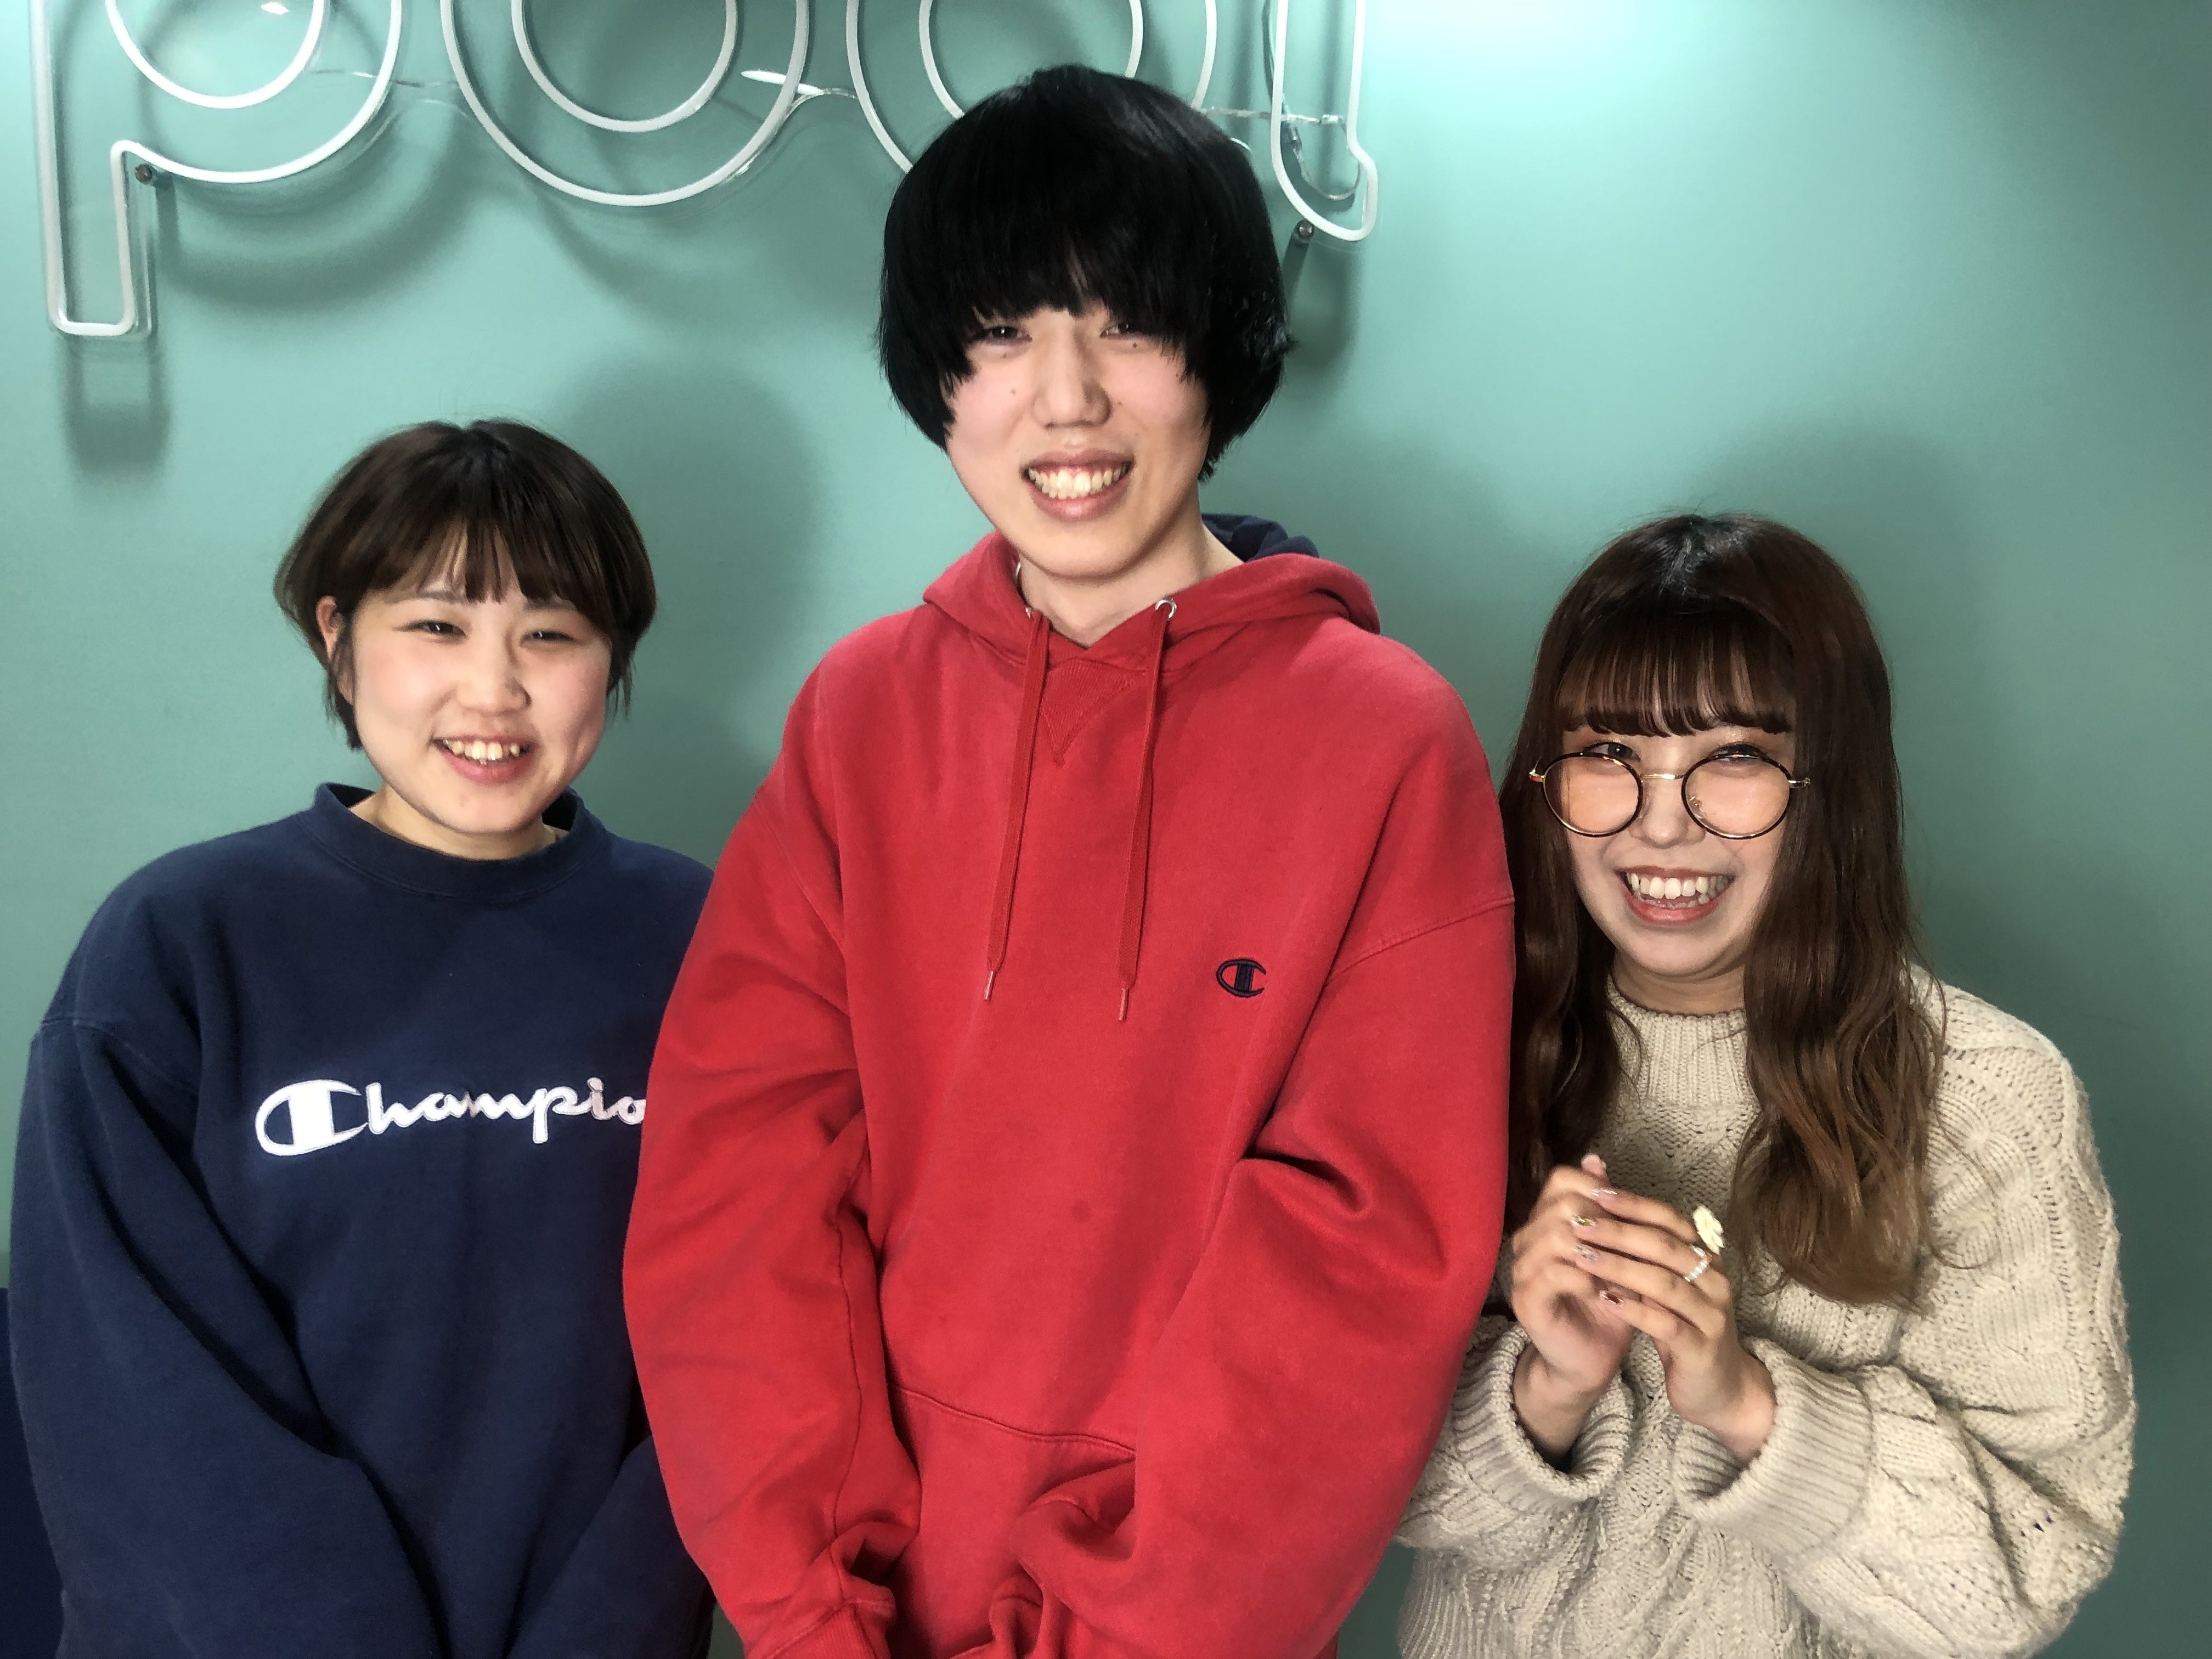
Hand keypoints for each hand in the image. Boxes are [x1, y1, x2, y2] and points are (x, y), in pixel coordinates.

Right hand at [1506, 1155, 1636, 1458]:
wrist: (1590, 1360)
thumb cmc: (1607, 1305)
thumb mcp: (1618, 1253)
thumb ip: (1609, 1211)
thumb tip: (1597, 1158)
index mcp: (1547, 1223)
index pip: (1562, 1180)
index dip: (1598, 1187)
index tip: (1631, 1210)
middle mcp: (1528, 1241)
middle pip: (1561, 1204)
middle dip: (1604, 1222)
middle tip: (1634, 1246)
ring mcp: (1523, 1270)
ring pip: (1557, 1234)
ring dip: (1600, 1251)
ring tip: (1624, 1270)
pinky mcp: (1527, 1300)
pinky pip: (1555, 1272)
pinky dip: (1587, 1278)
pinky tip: (1607, 1291)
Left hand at [1577, 1184, 1774, 1461]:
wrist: (1720, 1388)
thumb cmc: (1684, 1329)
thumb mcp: (1665, 1288)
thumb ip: (1642, 1255)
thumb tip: (1603, 1213)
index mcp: (1706, 1260)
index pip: (1669, 1221)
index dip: (1633, 1205)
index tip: (1594, 1192)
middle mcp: (1714, 1281)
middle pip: (1664, 1247)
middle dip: (1618, 1231)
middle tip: (1580, 1222)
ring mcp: (1711, 1315)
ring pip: (1664, 1283)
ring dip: (1619, 1267)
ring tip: (1582, 1256)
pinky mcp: (1701, 1349)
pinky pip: (1666, 1324)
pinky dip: (1634, 1310)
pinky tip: (1605, 1300)